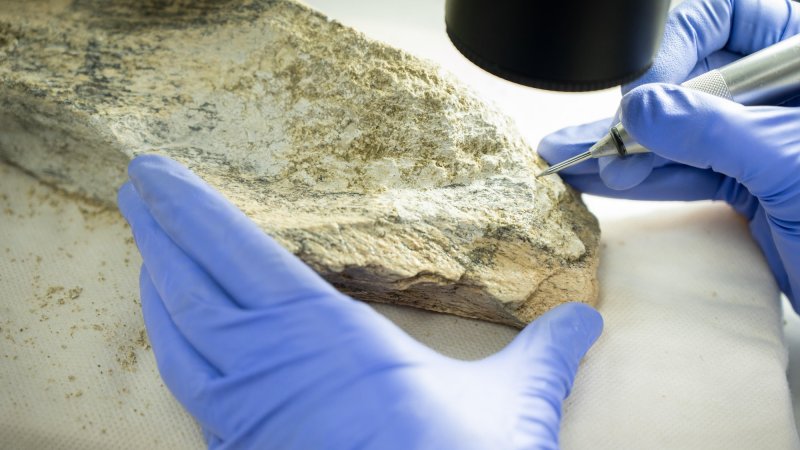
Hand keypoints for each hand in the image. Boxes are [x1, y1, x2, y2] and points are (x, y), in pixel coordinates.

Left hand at [118, 155, 601, 448]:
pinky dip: (172, 345)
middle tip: (135, 188)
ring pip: (177, 333)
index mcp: (325, 333)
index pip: (237, 251)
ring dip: (157, 285)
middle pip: (190, 281)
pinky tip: (173, 337)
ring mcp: (244, 412)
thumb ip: (547, 355)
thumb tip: (588, 322)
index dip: (192, 208)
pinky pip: (187, 383)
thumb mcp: (514, 406)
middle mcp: (269, 365)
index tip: (156, 173)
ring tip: (146, 252)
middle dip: (158, 229)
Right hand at [538, 0, 799, 306]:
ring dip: (627, 148)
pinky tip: (605, 178)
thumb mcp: (791, 163)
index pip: (732, 17)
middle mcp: (782, 95)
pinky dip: (644, 178)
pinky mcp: (748, 184)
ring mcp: (763, 140)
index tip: (648, 92)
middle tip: (600, 134)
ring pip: (682, 131)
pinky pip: (685, 171)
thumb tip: (641, 107)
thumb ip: (713, 130)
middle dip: (640, 108)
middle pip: (695, 76)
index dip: (681, 44)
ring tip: (574, 157)